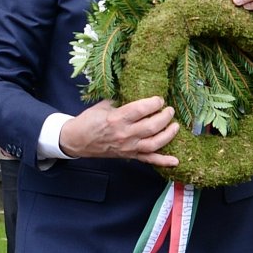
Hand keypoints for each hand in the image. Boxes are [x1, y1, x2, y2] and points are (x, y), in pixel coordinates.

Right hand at [59, 97, 178, 166]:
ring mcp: (128, 147)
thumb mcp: (103, 106)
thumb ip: (121, 100)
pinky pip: (149, 160)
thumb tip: (135, 91)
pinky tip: (175, 160)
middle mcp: (125, 134)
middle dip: (165, 117)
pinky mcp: (129, 156)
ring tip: (175, 126)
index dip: (154, 103)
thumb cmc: (89, 121)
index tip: (159, 99)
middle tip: (170, 110)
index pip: (141, 109)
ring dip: (168, 134)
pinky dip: (163, 161)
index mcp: (117, 119)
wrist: (77, 140)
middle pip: (152, 126)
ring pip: (154, 143)